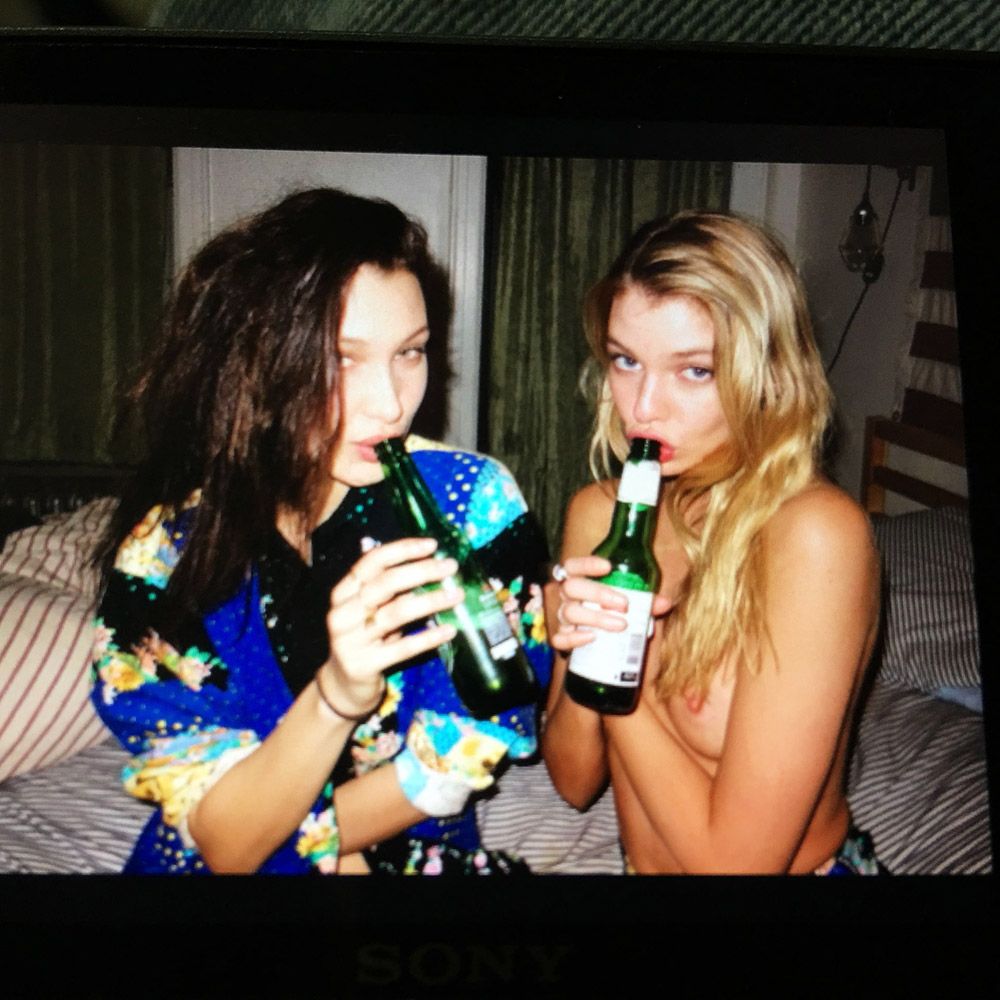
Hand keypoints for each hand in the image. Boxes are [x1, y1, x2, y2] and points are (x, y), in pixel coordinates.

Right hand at [318, 537, 462, 715]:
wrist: (343, 684)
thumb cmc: (365, 638)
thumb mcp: (371, 609)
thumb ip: (390, 587)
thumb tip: (429, 560)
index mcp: (343, 592)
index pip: (372, 562)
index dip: (403, 550)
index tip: (432, 545)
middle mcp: (342, 613)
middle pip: (385, 584)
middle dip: (422, 571)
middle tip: (451, 567)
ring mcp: (350, 640)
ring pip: (396, 613)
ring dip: (430, 601)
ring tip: (456, 595)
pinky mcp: (364, 665)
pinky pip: (402, 648)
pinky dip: (428, 638)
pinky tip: (449, 630)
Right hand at [548, 555, 670, 654]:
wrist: (598, 637)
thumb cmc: (612, 609)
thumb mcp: (629, 600)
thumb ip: (645, 600)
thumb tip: (665, 603)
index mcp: (579, 579)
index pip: (573, 565)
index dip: (586, 564)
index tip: (608, 567)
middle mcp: (567, 596)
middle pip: (571, 587)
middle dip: (598, 594)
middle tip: (624, 604)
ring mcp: (563, 616)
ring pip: (569, 612)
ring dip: (595, 618)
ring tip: (620, 625)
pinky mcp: (562, 637)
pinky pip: (560, 638)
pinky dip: (574, 638)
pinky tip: (592, 638)